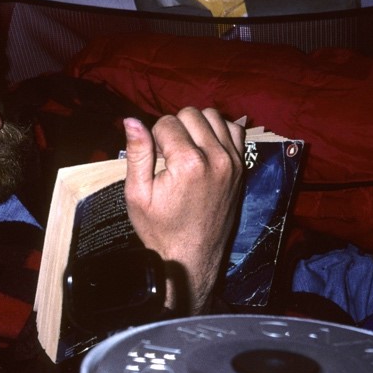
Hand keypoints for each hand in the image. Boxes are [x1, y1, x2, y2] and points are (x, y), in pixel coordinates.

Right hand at [122, 107, 244, 314]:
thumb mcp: (137, 194)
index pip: (167, 122)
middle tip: (167, 155)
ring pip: (213, 116)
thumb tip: (131, 121)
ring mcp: (233, 162)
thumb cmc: (160, 230)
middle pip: (190, 114)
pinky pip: (234, 130)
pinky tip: (204, 147)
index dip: (154, 138)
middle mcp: (215, 158)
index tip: (155, 160)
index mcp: (188, 163)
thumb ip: (137, 153)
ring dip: (196, 126)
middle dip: (174, 128)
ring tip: (185, 148)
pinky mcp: (241, 168)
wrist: (191, 257)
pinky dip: (218, 131)